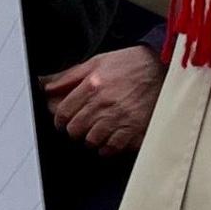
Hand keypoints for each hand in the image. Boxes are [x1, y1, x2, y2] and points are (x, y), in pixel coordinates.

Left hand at [42, 46, 163, 154]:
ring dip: (90, 138)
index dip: (60, 120)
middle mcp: (104, 103)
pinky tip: (109, 138)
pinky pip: (112, 148)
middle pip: (75, 130)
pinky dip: (107, 147)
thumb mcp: (98, 62)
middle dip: (74, 130)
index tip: (63, 121)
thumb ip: (69, 76)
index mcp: (93, 85)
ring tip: (96, 130)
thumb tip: (46, 85)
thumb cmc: (131, 64)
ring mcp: (120, 118)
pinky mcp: (135, 130)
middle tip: (80, 125)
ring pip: (91, 141)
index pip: (64, 112)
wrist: (164, 68)